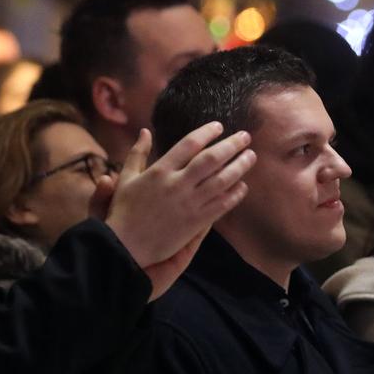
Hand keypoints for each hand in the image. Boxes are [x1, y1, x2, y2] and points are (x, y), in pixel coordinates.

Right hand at [105, 123, 254, 300]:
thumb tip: (145, 131)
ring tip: (250, 156)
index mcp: (160, 171)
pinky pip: (221, 206)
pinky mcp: (195, 223)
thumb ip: (137, 153)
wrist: (125, 247)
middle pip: (211, 159)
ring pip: (221, 181)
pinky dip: (234, 195)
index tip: (219, 126)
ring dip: (239, 167)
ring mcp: (188, 204)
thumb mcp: (126, 178)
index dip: (206, 133)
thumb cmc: (124, 211)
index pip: (189, 144)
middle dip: (231, 145)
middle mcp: (177, 185)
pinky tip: (243, 187)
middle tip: (246, 136)